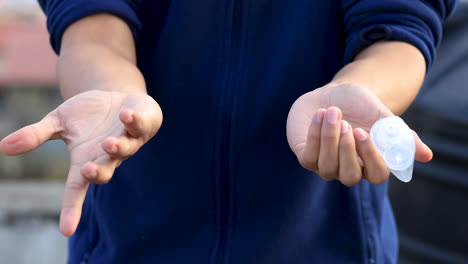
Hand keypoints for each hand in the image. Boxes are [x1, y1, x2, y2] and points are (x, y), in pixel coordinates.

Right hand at [0, 90, 162, 235]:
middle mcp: (108, 156)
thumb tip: (3, 147)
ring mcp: (128, 142)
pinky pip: (139, 126)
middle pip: (104, 173)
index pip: (76, 189)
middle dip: (98, 173)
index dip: (71, 208)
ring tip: (108, 144)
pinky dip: (133, 122)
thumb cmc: (89, 114)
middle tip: (89, 171)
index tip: (66, 230)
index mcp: (86, 160)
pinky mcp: (142, 126)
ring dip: (117, 149)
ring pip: (125, 150)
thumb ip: (36, 135)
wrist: (118, 99)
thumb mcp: (59, 122)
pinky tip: (126, 114)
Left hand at [286, 83, 431, 185]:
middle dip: (347, 150)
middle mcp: (347, 170)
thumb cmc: (360, 107)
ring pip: (327, 166)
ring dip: (329, 137)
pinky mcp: (306, 157)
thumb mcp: (381, 116)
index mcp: (370, 163)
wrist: (334, 94)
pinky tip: (320, 114)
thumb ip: (400, 135)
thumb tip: (426, 156)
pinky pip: (308, 156)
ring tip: (332, 112)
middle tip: (347, 123)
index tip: (364, 132)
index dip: (371, 157)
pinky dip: (314, 134)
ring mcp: (324, 166)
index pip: (377, 175)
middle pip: (349, 177)